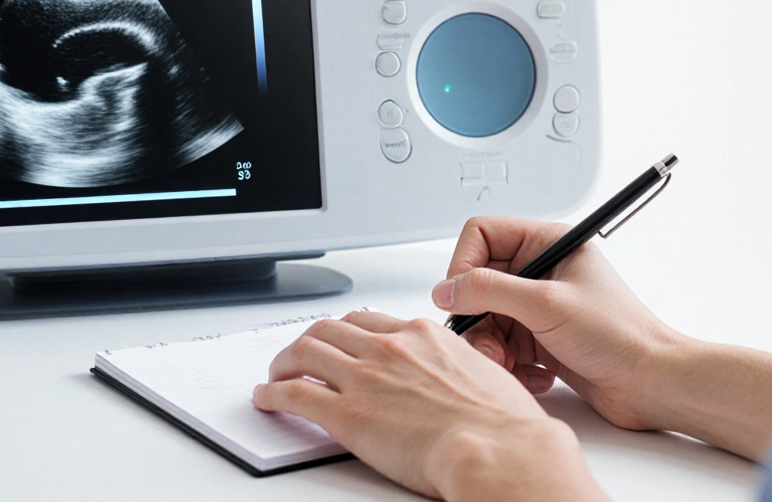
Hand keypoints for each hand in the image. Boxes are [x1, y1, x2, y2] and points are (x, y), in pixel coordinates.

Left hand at [252, 311, 604, 500]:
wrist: (498, 451)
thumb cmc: (503, 424)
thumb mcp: (485, 371)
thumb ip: (457, 364)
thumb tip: (456, 372)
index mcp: (422, 335)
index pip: (367, 321)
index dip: (345, 332)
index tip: (338, 341)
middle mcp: (388, 348)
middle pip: (329, 329)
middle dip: (307, 340)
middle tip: (298, 355)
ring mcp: (364, 378)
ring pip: (303, 352)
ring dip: (283, 362)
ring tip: (276, 375)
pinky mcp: (347, 415)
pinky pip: (294, 394)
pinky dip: (273, 393)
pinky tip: (267, 399)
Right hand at [433, 216, 685, 431]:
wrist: (651, 384)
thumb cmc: (620, 335)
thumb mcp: (546, 304)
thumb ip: (489, 291)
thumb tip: (446, 290)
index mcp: (548, 244)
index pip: (481, 235)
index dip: (464, 264)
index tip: (459, 297)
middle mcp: (540, 271)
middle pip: (478, 282)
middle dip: (476, 317)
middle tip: (484, 343)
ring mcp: (538, 305)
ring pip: (485, 318)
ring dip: (490, 346)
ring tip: (506, 364)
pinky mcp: (538, 337)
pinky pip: (500, 344)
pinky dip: (508, 363)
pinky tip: (533, 374)